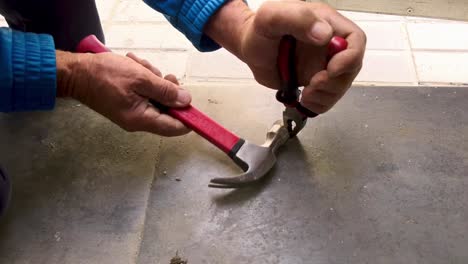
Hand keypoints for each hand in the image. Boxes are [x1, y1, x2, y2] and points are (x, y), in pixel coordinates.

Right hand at [56, 50, 191, 135]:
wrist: (75, 72)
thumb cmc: (105, 75)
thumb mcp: (141, 79)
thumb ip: (165, 91)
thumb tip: (186, 101)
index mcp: (142, 119)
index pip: (174, 128)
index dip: (187, 117)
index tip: (191, 101)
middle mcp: (138, 120)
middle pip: (167, 110)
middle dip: (167, 89)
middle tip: (160, 74)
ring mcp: (132, 112)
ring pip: (156, 97)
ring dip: (153, 79)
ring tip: (139, 66)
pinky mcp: (127, 103)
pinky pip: (144, 93)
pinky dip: (143, 79)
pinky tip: (134, 66)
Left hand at [206, 0, 365, 113]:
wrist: (249, 48)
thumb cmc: (258, 30)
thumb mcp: (272, 17)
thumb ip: (298, 19)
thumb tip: (325, 35)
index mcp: (326, 24)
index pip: (355, 40)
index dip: (350, 58)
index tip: (331, 70)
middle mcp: (330, 45)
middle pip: (351, 67)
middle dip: (335, 81)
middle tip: (312, 84)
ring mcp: (324, 64)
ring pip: (341, 85)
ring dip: (326, 96)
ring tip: (305, 93)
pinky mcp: (316, 81)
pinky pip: (328, 98)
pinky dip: (319, 104)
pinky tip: (304, 99)